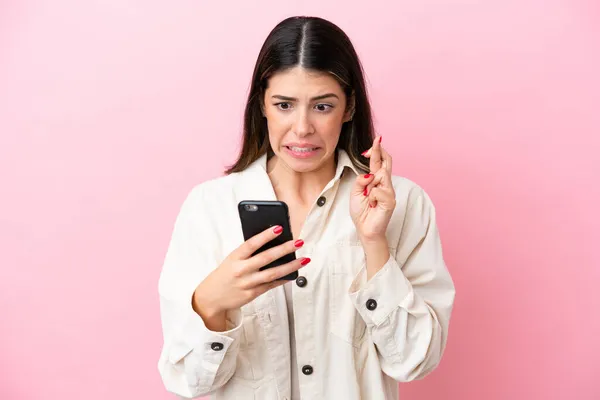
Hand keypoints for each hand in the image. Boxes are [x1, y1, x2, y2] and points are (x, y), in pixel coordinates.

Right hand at [192, 226, 308, 327]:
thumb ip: (248, 253)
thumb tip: (272, 243)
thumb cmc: (225, 273)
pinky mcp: (252, 294)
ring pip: (273, 273)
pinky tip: (294, 273)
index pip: (251, 244)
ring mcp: (247, 283)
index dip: (265, 235)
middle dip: (285, 249)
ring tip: (304, 259)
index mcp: (234, 257)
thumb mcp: (232, 259)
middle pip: (266, 258)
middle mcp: (241, 270)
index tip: (279, 227)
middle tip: (299, 242)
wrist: (211, 297)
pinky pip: (271, 285)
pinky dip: (283, 278)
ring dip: (291, 266)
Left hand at [350, 135, 395, 242]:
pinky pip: (378, 191)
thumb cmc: (361, 212)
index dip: (377, 151)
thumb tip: (370, 174)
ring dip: (370, 186)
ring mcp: (389, 192)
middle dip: (380, 152)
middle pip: (386, 163)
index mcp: (375, 181)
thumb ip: (361, 181)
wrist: (365, 229)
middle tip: (376, 141)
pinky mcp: (390, 201)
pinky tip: (372, 205)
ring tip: (368, 198)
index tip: (377, 139)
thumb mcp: (355, 192)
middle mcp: (385, 185)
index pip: (379, 163)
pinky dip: (371, 197)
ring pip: (380, 177)